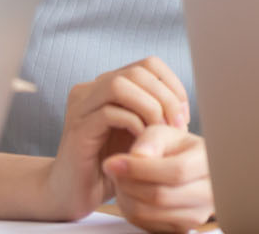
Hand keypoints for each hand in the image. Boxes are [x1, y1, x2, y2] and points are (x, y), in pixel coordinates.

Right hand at [43, 57, 190, 219]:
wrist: (74, 193)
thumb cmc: (113, 163)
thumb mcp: (141, 132)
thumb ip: (156, 113)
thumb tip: (183, 106)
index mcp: (108, 85)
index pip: (148, 64)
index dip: (172, 84)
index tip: (183, 114)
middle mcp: (91, 89)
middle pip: (137, 71)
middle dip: (165, 97)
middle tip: (177, 125)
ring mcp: (81, 107)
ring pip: (120, 85)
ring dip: (150, 107)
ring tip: (161, 131)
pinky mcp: (77, 128)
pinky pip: (109, 112)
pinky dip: (134, 124)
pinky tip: (142, 142)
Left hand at [103, 125, 213, 232]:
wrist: (187, 169)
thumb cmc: (175, 149)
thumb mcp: (164, 134)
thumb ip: (151, 140)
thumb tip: (139, 156)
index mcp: (209, 163)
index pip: (176, 171)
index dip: (140, 169)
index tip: (113, 162)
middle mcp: (210, 192)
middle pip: (160, 196)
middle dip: (127, 183)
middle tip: (113, 170)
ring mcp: (198, 214)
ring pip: (149, 213)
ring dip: (126, 196)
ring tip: (122, 180)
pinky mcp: (182, 228)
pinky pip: (146, 224)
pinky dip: (131, 209)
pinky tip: (132, 194)